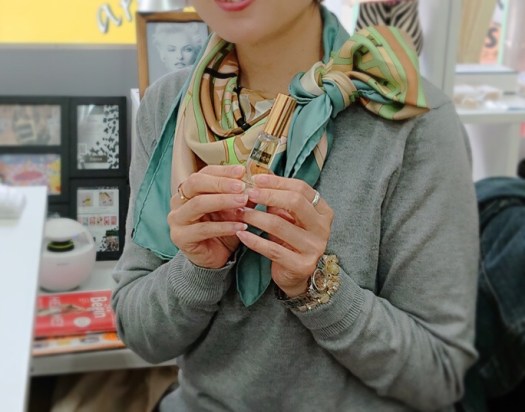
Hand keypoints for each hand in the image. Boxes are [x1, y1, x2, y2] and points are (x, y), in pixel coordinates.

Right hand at [168, 165, 248, 268]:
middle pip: (196, 183)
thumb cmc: (222, 228)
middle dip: (220, 183)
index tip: (242, 171)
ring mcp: (176, 219)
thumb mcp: (233, 209)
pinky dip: (224, 226)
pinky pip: (203, 229)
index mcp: (189, 190)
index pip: (204, 173)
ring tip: (243, 202)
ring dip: (223, 201)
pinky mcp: (180, 237)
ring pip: (198, 204)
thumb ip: (240, 195)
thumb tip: (255, 182)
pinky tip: (240, 226)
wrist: (214, 256)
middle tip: (241, 186)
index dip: (223, 171)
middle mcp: (178, 201)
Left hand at [236, 174, 333, 296]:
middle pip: (295, 202)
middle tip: (248, 194)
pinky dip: (254, 240)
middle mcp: (323, 228)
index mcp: (323, 211)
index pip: (301, 188)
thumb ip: (278, 198)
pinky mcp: (301, 265)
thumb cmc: (289, 240)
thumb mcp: (287, 217)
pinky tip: (241, 234)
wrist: (296, 275)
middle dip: (268, 195)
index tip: (256, 179)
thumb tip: (260, 176)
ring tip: (240, 213)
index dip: (278, 182)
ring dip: (255, 217)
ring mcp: (314, 247)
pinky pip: (273, 249)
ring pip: (280, 225)